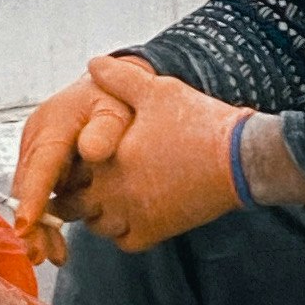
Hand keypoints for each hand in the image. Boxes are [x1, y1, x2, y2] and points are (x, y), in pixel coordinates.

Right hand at [13, 57, 153, 250]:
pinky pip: (39, 196)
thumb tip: (91, 152)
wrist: (106, 88)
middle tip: (41, 257)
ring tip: (54, 257)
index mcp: (51, 126)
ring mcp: (36, 154)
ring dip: (38, 229)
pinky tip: (57, 246)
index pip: (39, 166)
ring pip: (30, 197)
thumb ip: (107, 128)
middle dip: (31, 225)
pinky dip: (46, 221)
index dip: (32, 199)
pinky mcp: (43, 166)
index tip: (26, 227)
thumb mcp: (116, 108)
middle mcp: (35, 141)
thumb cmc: (114, 99)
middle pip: (27, 188)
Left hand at [59, 62, 253, 253]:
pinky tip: (130, 215)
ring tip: (105, 197)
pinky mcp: (157, 231)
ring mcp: (134, 216)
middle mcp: (114, 193)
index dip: (66, 165)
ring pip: (97, 226)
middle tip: (83, 181)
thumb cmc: (198, 123)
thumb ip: (119, 78)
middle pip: (73, 205)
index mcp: (106, 159)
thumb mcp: (156, 91)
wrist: (238, 158)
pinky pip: (125, 242)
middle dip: (74, 194)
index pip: (66, 172)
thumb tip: (93, 62)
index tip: (73, 159)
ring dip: (96, 214)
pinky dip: (122, 232)